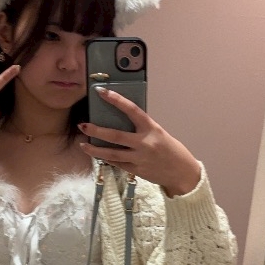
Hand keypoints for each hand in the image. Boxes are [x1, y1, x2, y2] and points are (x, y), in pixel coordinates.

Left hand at [78, 88, 200, 196]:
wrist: (182, 172)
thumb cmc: (170, 149)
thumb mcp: (159, 133)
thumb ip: (142, 128)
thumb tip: (121, 120)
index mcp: (151, 128)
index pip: (132, 110)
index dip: (116, 100)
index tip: (102, 92)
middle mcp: (144, 143)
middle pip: (115, 136)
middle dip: (96, 130)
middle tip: (82, 124)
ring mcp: (139, 158)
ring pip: (112, 153)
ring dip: (95, 149)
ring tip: (82, 144)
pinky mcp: (136, 170)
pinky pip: (117, 163)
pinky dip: (106, 158)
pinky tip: (97, 155)